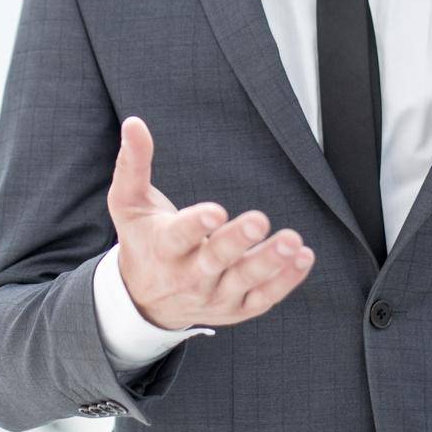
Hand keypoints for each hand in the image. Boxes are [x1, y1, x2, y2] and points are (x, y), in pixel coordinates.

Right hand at [106, 115, 314, 330]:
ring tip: (293, 241)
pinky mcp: (235, 309)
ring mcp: (213, 296)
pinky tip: (303, 258)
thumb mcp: (128, 203)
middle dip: (237, 242)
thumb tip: (134, 123)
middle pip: (214, 261)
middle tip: (260, 220)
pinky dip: (285, 281)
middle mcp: (187, 277)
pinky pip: (263, 298)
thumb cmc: (142, 240)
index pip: (178, 237)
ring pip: (243, 282)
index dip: (196, 225)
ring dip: (270, 263)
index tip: (216, 211)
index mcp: (162, 248)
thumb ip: (133, 164)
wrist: (144, 301)